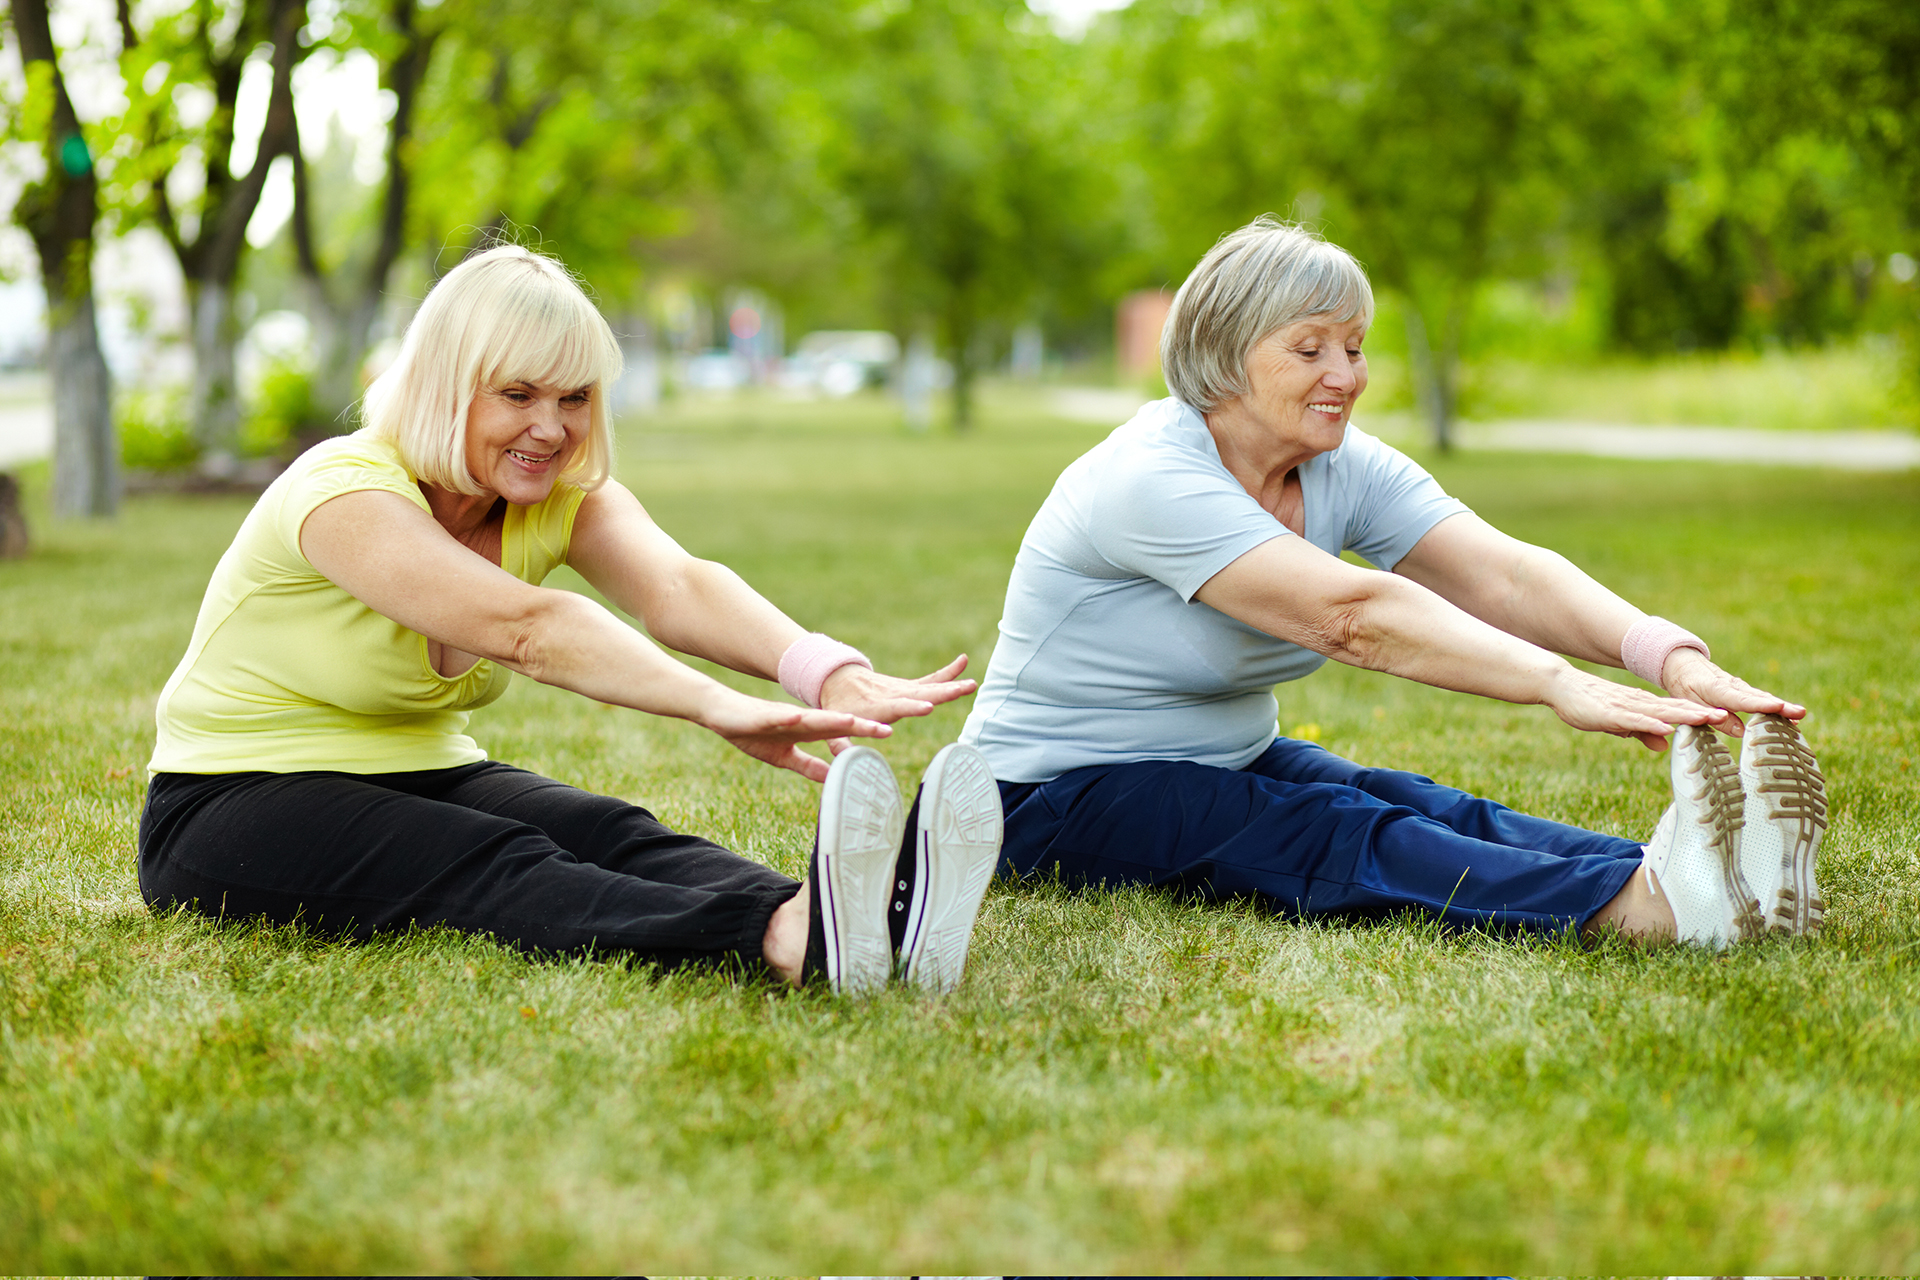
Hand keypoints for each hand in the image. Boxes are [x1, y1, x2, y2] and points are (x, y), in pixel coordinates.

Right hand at [698, 689, 889, 782]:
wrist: (721, 713)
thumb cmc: (752, 732)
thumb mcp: (784, 756)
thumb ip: (808, 765)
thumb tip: (831, 777)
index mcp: (807, 729)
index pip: (841, 731)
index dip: (864, 732)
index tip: (888, 733)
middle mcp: (800, 719)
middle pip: (835, 722)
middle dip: (859, 725)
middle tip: (887, 728)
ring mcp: (782, 716)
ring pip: (811, 717)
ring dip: (831, 719)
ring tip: (852, 721)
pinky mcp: (762, 715)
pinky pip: (777, 717)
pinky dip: (788, 718)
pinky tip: (799, 718)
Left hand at [818, 654, 975, 754]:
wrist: (838, 678)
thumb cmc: (837, 706)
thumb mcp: (832, 722)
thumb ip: (838, 741)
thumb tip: (841, 758)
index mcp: (876, 706)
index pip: (897, 707)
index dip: (911, 708)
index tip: (928, 708)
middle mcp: (893, 695)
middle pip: (921, 694)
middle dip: (942, 694)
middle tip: (963, 690)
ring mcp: (902, 689)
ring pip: (930, 687)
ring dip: (951, 685)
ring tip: (973, 683)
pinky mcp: (909, 687)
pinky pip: (931, 680)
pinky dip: (947, 672)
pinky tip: (963, 661)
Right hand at [1543, 666, 1722, 751]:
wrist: (1561, 686)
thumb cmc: (1588, 705)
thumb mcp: (1620, 723)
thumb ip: (1642, 732)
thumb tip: (1664, 744)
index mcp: (1643, 705)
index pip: (1677, 710)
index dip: (1699, 714)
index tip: (1722, 719)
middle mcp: (1639, 703)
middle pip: (1675, 708)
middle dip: (1701, 713)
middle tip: (1726, 717)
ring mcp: (1626, 707)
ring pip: (1661, 711)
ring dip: (1684, 715)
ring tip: (1707, 718)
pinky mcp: (1610, 713)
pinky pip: (1635, 719)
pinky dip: (1652, 723)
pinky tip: (1666, 726)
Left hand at [1658, 648, 1803, 736]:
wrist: (1683, 665)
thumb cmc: (1684, 686)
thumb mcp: (1689, 702)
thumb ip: (1712, 716)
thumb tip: (1740, 732)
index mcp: (1716, 689)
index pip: (1740, 699)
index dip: (1759, 705)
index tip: (1778, 707)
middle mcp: (1732, 686)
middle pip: (1758, 697)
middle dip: (1779, 706)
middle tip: (1800, 713)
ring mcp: (1740, 687)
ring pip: (1763, 698)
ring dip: (1782, 707)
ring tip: (1800, 716)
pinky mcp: (1744, 691)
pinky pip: (1761, 699)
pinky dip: (1776, 707)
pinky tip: (1792, 719)